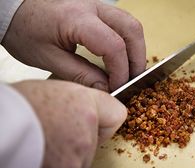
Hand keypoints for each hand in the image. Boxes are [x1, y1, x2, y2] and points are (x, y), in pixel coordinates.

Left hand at [3, 0, 145, 91]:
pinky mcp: (96, 8)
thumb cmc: (24, 30)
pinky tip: (121, 56)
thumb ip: (81, 74)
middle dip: (137, 58)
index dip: (121, 70)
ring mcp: (97, 5)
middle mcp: (92, 7)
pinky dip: (127, 41)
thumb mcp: (49, 59)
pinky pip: (122, 22)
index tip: (117, 87)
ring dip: (135, 48)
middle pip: (132, 30)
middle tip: (132, 79)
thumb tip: (105, 88)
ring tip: (129, 70)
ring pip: (131, 24)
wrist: (12, 9)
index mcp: (77, 19)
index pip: (114, 46)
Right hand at [12, 80, 126, 167]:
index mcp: (86, 107)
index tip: (96, 121)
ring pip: (77, 162)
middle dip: (78, 142)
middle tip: (54, 133)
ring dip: (62, 159)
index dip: (104, 119)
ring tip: (39, 145)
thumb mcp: (53, 90)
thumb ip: (78, 102)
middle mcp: (86, 135)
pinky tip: (34, 158)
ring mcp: (74, 160)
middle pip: (94, 143)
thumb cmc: (16, 107)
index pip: (117, 114)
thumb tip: (84, 110)